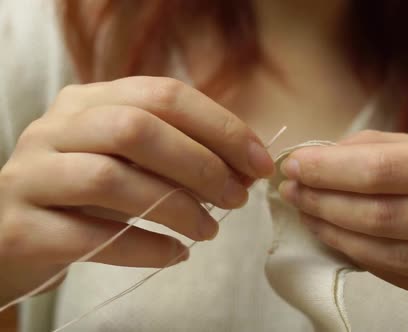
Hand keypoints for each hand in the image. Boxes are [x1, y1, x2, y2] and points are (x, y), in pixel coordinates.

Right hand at [0, 76, 273, 301]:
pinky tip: (175, 255)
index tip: (257, 163)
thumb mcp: (125, 160)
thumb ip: (176, 154)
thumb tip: (245, 167)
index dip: (220, 127)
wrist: (9, 235)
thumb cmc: (84, 195)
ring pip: (112, 179)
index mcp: (87, 101)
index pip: (164, 95)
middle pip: (137, 129)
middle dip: (201, 164)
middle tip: (238, 198)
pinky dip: (144, 247)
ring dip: (177, 207)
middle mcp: (54, 129)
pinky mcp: (20, 228)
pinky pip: (91, 237)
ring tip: (210, 230)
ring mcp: (31, 176)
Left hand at [278, 130, 407, 319]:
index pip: (387, 169)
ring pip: (394, 256)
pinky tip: (349, 245)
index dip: (331, 170)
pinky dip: (374, 263)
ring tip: (312, 217)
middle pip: (383, 215)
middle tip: (293, 191)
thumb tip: (336, 154)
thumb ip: (405, 150)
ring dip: (340, 236)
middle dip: (325, 202)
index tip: (297, 165)